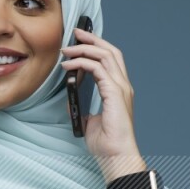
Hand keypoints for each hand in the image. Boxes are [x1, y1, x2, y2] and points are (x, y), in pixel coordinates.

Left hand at [60, 27, 144, 179]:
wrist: (116, 156)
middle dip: (92, 39)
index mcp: (119, 91)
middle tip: (75, 32)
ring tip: (67, 48)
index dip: (96, 47)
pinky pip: (98, 68)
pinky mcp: (115, 92)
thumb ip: (82, 109)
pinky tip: (69, 66)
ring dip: (84, 48)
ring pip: (105, 55)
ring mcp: (121, 88)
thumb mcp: (89, 122)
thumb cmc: (106, 144)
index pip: (110, 60)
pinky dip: (82, 63)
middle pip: (110, 51)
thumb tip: (70, 101)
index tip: (79, 41)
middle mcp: (123, 85)